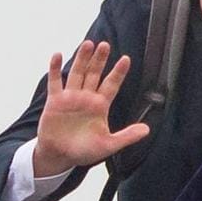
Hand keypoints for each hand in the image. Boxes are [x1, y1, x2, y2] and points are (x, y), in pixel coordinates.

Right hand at [33, 40, 150, 177]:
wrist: (59, 156)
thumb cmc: (83, 151)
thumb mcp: (108, 145)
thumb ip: (127, 136)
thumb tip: (147, 130)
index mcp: (100, 106)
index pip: (111, 84)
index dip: (118, 72)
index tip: (126, 59)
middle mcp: (86, 98)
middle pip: (94, 74)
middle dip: (100, 60)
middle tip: (105, 45)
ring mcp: (70, 98)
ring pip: (77, 74)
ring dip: (82, 59)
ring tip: (88, 44)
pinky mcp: (55, 101)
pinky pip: (55, 82)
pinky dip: (55, 69)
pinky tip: (58, 55)